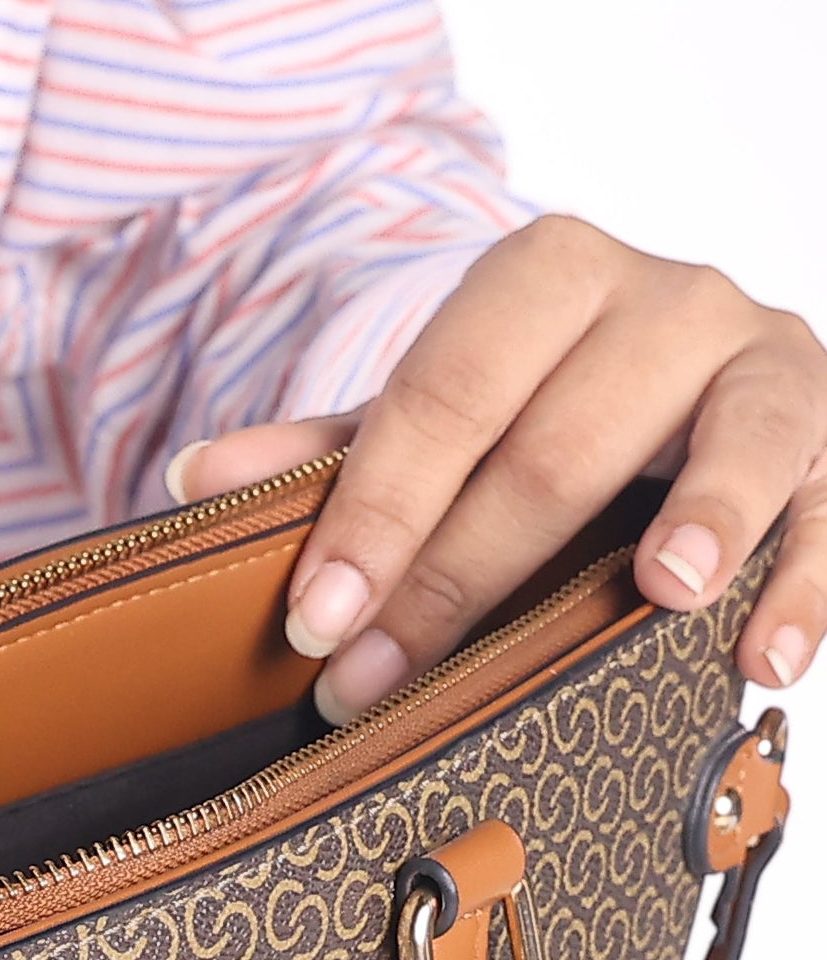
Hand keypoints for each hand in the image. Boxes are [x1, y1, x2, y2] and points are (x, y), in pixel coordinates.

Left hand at [164, 216, 826, 724]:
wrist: (682, 370)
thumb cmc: (535, 403)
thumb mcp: (429, 414)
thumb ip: (330, 448)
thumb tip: (193, 479)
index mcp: (545, 275)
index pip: (444, 396)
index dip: (374, 512)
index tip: (317, 619)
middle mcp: (664, 298)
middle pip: (560, 443)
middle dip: (462, 576)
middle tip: (383, 684)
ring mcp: (763, 360)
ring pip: (733, 439)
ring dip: (703, 521)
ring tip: (662, 597)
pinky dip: (809, 581)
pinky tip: (762, 658)